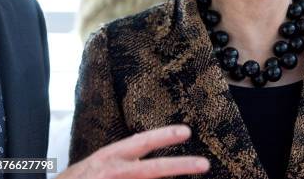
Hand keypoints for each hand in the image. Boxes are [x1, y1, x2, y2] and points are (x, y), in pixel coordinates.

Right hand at [58, 125, 209, 178]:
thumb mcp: (98, 164)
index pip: (142, 142)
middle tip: (205, 164)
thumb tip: (144, 150)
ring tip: (190, 171)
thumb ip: (123, 159)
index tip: (186, 132)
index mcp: (110, 157)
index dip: (164, 135)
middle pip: (154, 169)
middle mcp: (115, 171)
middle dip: (181, 166)